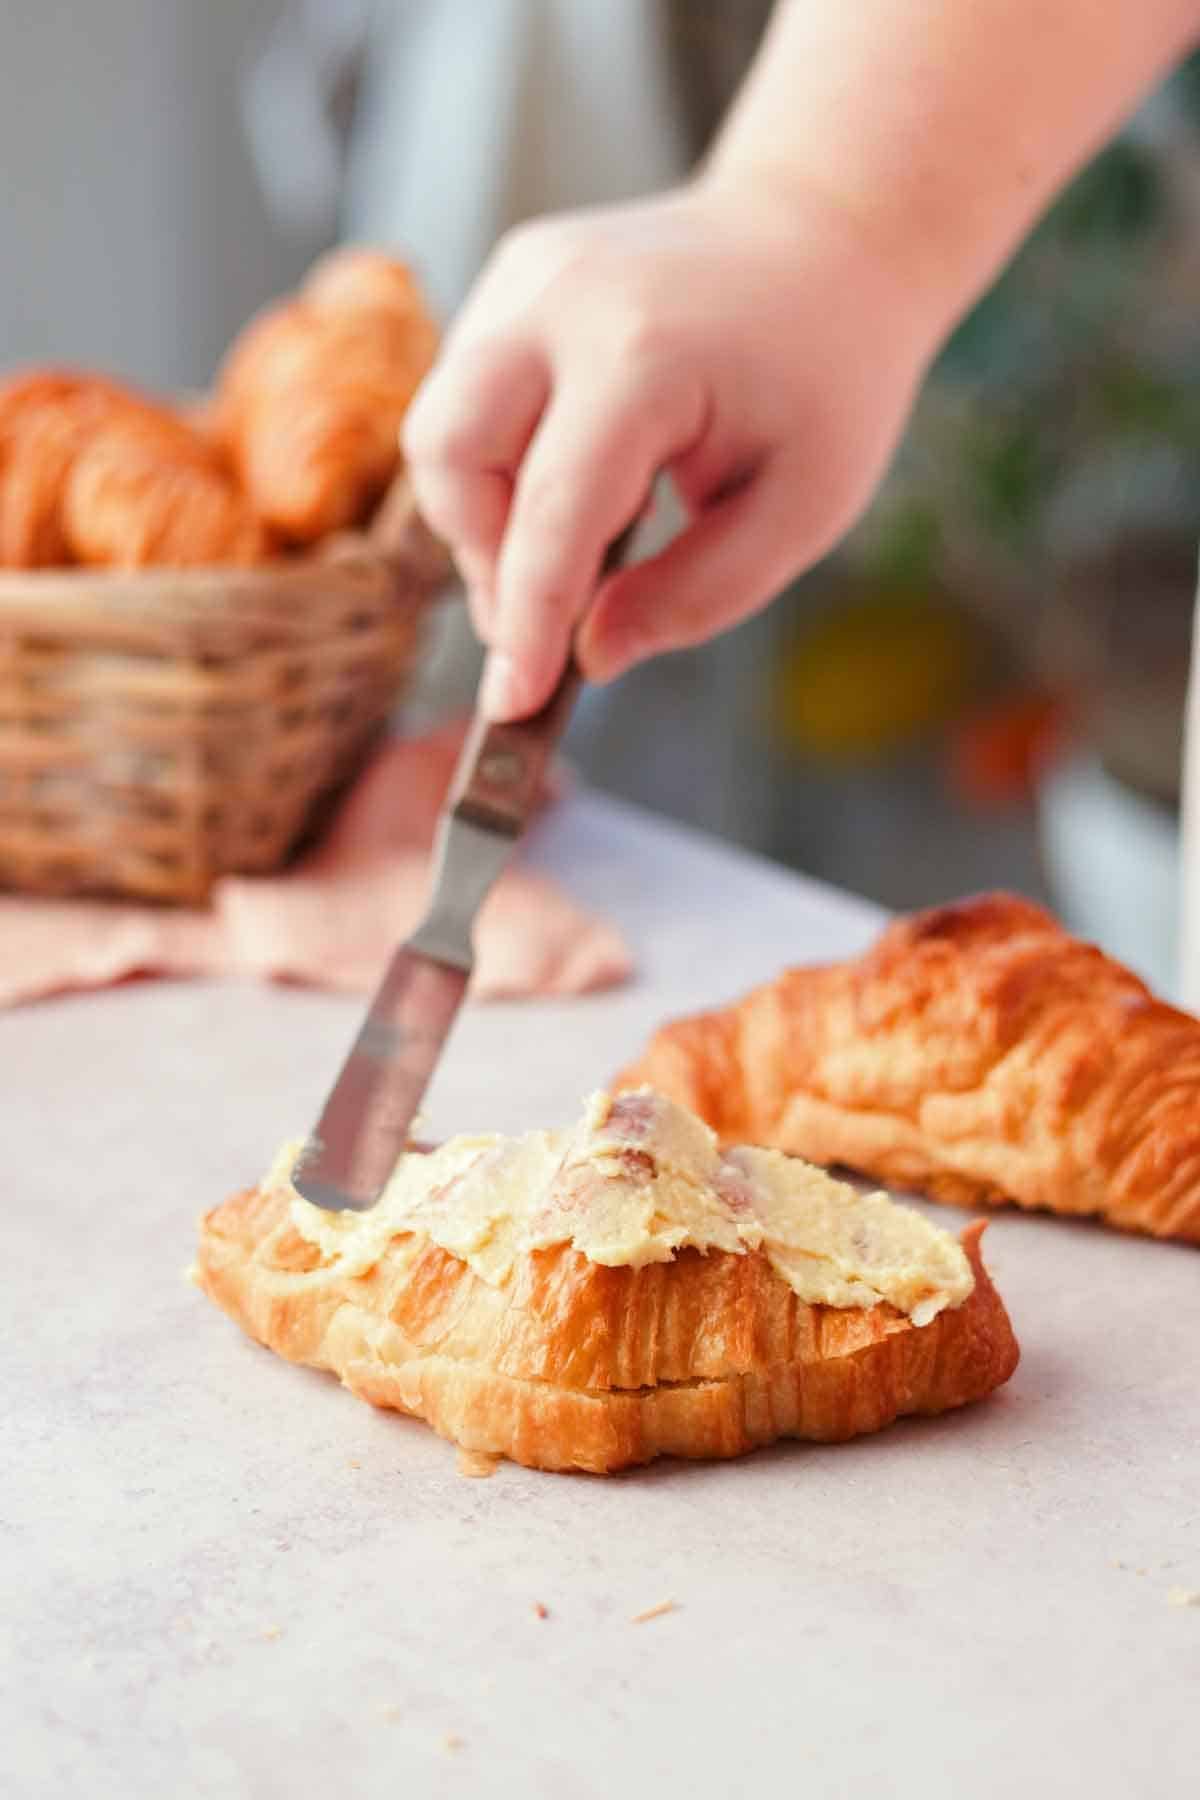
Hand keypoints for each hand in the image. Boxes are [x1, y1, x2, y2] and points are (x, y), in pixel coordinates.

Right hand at [403, 178, 935, 718]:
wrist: (824, 239)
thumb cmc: (826, 379)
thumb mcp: (802, 510)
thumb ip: (698, 595)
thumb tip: (592, 655)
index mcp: (647, 352)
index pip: (552, 510)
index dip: (526, 619)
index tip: (515, 703)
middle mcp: (560, 299)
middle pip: (449, 454)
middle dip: (485, 558)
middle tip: (553, 615)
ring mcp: (523, 278)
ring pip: (441, 430)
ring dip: (485, 519)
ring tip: (573, 549)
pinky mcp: (509, 281)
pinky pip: (466, 399)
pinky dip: (499, 468)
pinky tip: (576, 479)